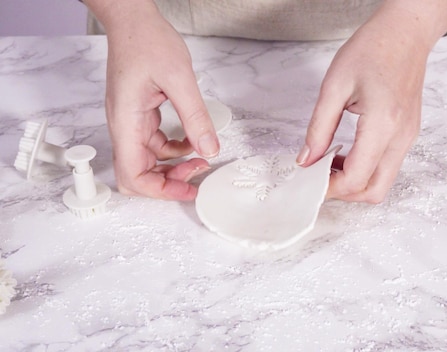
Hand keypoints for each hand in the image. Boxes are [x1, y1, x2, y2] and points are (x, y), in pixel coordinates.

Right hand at [85, 0, 218, 199]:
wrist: (133, 21)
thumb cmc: (146, 40)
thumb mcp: (179, 79)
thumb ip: (195, 117)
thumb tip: (208, 149)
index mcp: (126, 121)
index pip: (132, 175)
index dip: (159, 190)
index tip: (187, 189)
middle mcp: (124, 126)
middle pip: (138, 174)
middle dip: (168, 182)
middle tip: (197, 175)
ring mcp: (130, 122)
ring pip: (147, 161)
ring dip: (173, 166)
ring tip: (200, 158)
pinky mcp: (140, 116)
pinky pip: (155, 144)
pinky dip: (174, 149)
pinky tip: (191, 140)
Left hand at [298, 0, 446, 202]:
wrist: (406, 32)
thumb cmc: (373, 48)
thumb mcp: (334, 85)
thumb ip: (319, 128)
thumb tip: (306, 160)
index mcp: (383, 124)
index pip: (355, 178)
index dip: (329, 187)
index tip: (308, 179)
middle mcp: (401, 137)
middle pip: (374, 192)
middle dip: (344, 193)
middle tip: (319, 177)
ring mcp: (408, 138)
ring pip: (382, 182)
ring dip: (354, 181)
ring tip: (329, 162)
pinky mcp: (408, 134)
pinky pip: (387, 166)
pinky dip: (365, 170)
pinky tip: (345, 153)